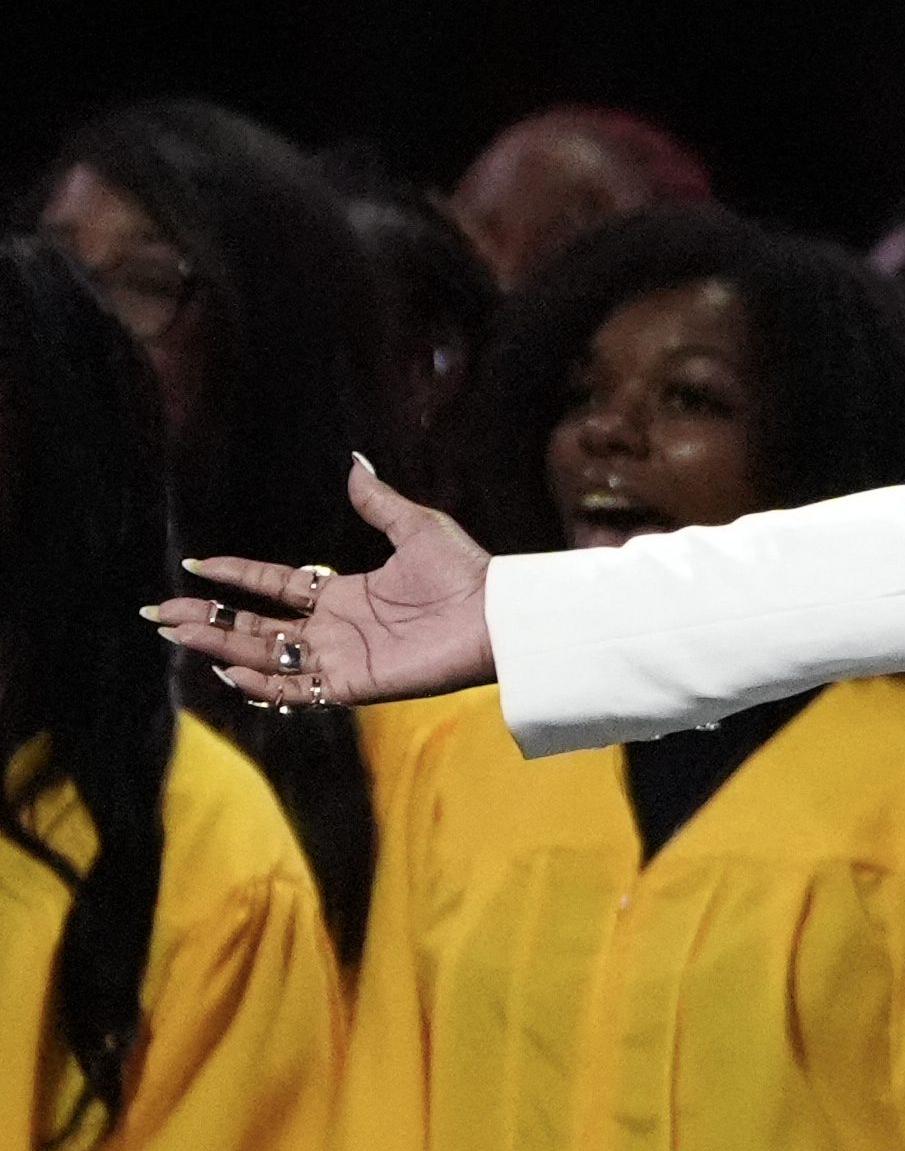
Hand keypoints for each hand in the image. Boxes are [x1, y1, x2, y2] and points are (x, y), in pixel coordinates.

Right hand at [145, 456, 494, 709]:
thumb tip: (354, 462)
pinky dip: (265, 682)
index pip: (275, 585)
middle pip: (256, 625)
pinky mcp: (356, 684)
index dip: (236, 576)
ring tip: (179, 633)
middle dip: (209, 618)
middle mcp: (335, 628)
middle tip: (159, 612)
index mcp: (345, 593)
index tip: (195, 564)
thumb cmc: (466, 572)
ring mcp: (342, 657)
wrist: (498, 613)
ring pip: (267, 656)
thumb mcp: (416, 527)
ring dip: (222, 646)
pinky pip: (299, 688)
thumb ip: (377, 502)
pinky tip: (230, 671)